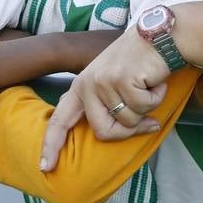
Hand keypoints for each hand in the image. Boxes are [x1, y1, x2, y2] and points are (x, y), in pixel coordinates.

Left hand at [39, 28, 169, 168]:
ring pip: (128, 121)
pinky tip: (155, 80)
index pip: (60, 120)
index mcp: (81, 86)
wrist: (157, 35)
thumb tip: (119, 132)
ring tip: (148, 85)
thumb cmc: (138, 62)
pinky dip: (156, 97)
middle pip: (103, 131)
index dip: (51, 145)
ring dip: (147, 108)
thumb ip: (107, 105)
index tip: (45, 167)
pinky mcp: (122, 79)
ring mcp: (103, 81)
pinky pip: (144, 107)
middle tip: (147, 120)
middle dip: (128, 131)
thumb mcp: (113, 82)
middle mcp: (87, 84)